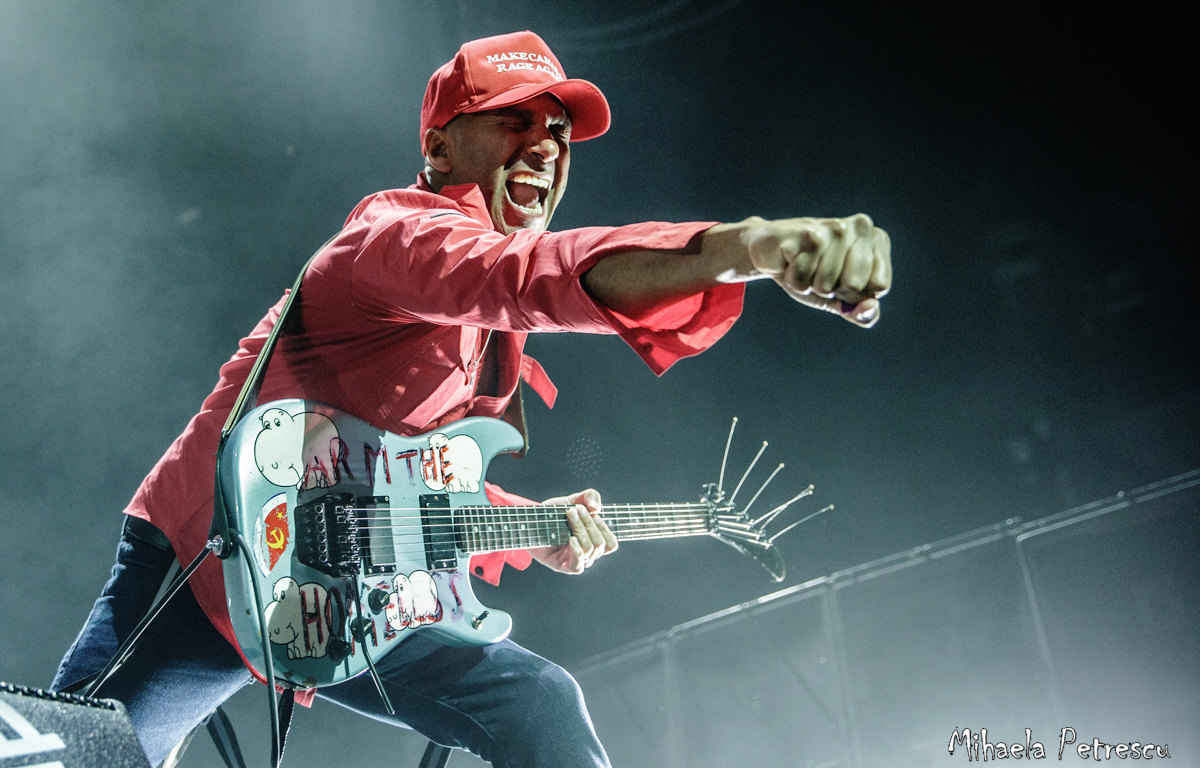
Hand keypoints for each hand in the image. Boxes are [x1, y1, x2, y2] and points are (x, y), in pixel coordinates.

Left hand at [528, 489, 618, 573]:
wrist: (531, 522)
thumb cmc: (554, 514)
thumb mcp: (573, 500)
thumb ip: (590, 496)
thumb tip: (597, 508)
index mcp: (593, 542)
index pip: (611, 544)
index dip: (604, 528)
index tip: (592, 512)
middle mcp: (587, 554)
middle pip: (599, 543)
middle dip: (588, 523)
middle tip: (573, 510)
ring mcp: (576, 561)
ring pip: (589, 549)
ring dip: (580, 529)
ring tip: (569, 516)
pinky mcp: (563, 567)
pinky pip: (578, 565)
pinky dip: (577, 551)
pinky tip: (571, 539)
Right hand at [740, 214, 891, 326]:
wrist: (772, 252)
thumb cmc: (811, 273)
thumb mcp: (840, 300)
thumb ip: (862, 312)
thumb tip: (870, 307)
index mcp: (878, 239)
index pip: (880, 285)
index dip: (856, 293)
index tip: (842, 278)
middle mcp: (861, 227)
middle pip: (854, 286)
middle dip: (833, 290)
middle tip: (821, 272)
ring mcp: (835, 227)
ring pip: (826, 284)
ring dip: (810, 285)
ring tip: (805, 266)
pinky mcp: (807, 232)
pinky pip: (803, 278)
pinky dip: (794, 280)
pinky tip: (791, 262)